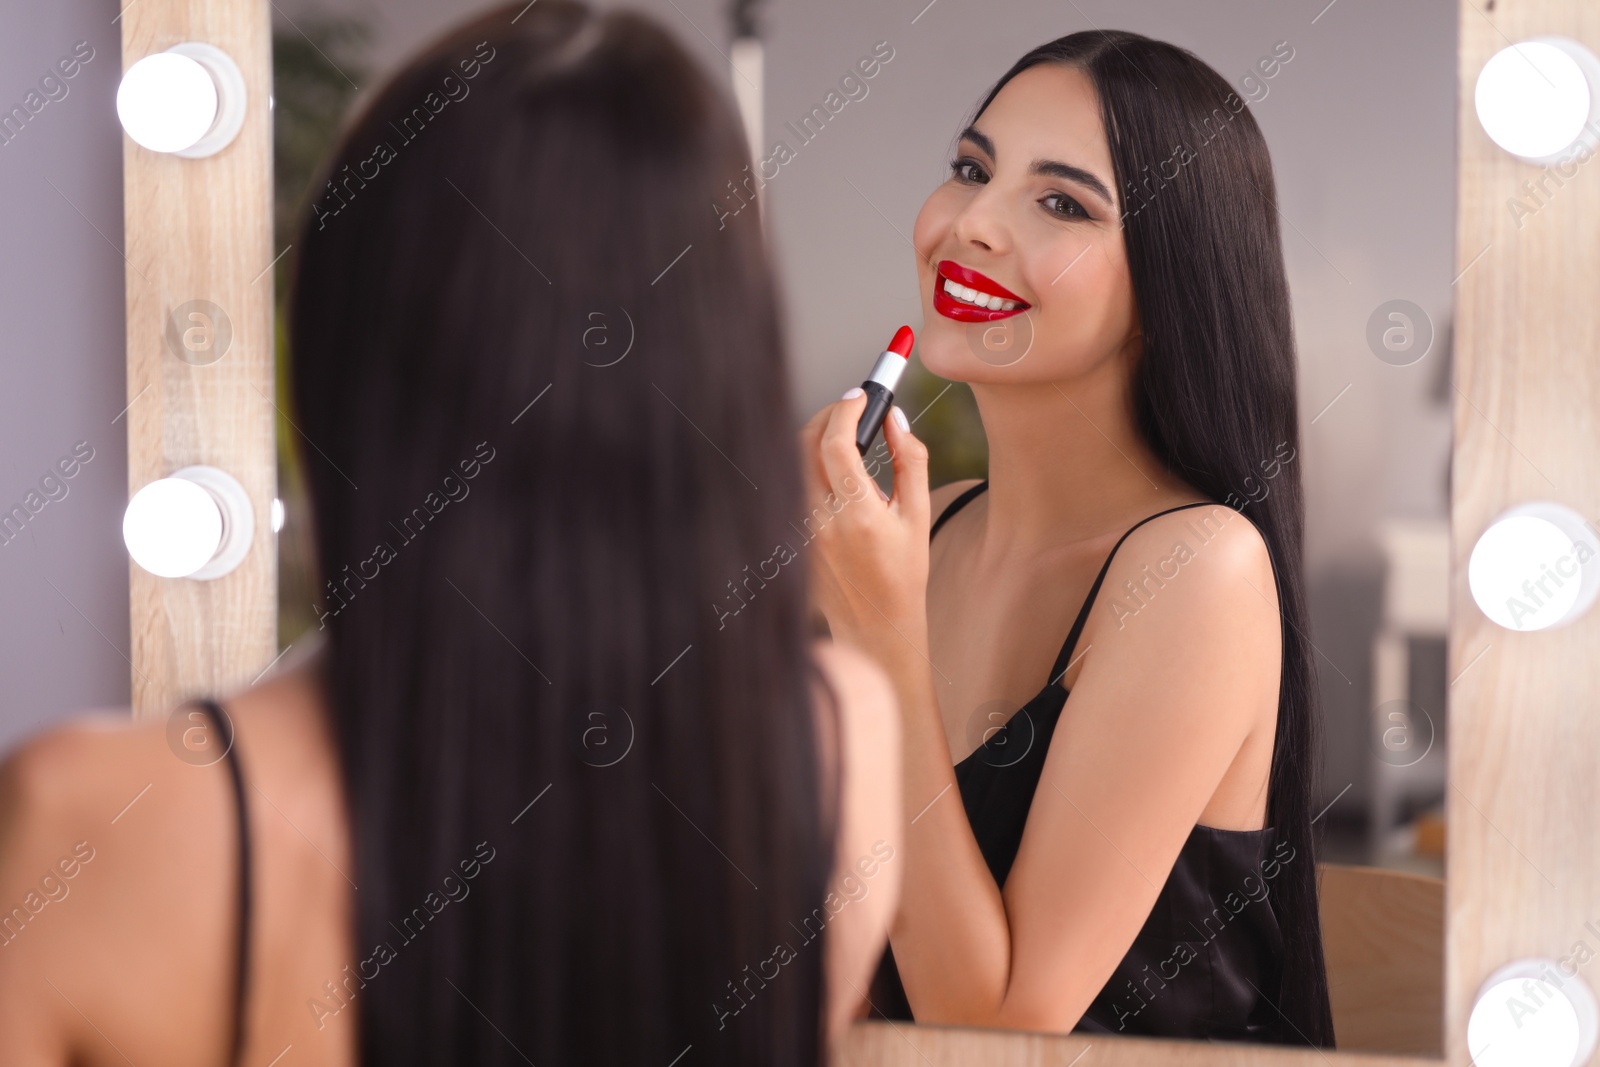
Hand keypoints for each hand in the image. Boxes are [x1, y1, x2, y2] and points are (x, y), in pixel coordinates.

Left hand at [796, 390, 931, 653]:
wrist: (876, 623)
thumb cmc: (904, 569)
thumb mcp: (919, 514)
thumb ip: (911, 460)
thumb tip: (895, 417)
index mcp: (859, 515)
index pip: (837, 444)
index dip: (846, 410)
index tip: (860, 394)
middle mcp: (822, 522)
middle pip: (806, 445)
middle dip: (828, 416)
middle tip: (851, 408)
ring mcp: (800, 531)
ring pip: (794, 462)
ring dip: (816, 439)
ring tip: (845, 438)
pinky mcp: (790, 536)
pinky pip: (792, 486)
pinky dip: (809, 466)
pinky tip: (831, 469)